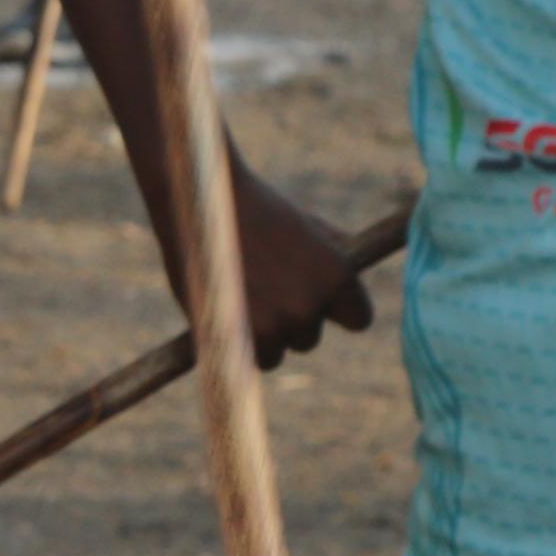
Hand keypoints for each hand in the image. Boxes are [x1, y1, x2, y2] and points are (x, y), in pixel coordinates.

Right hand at [228, 165, 379, 365]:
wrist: (196, 196)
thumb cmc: (251, 205)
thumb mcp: (303, 224)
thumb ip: (332, 252)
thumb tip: (356, 262)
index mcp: (336, 277)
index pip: (359, 318)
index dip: (335, 310)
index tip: (313, 298)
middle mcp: (308, 306)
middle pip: (309, 337)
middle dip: (288, 320)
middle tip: (260, 286)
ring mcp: (270, 326)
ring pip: (275, 352)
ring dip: (260, 335)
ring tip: (238, 295)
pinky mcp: (233, 339)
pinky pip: (245, 359)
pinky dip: (234, 343)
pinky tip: (222, 309)